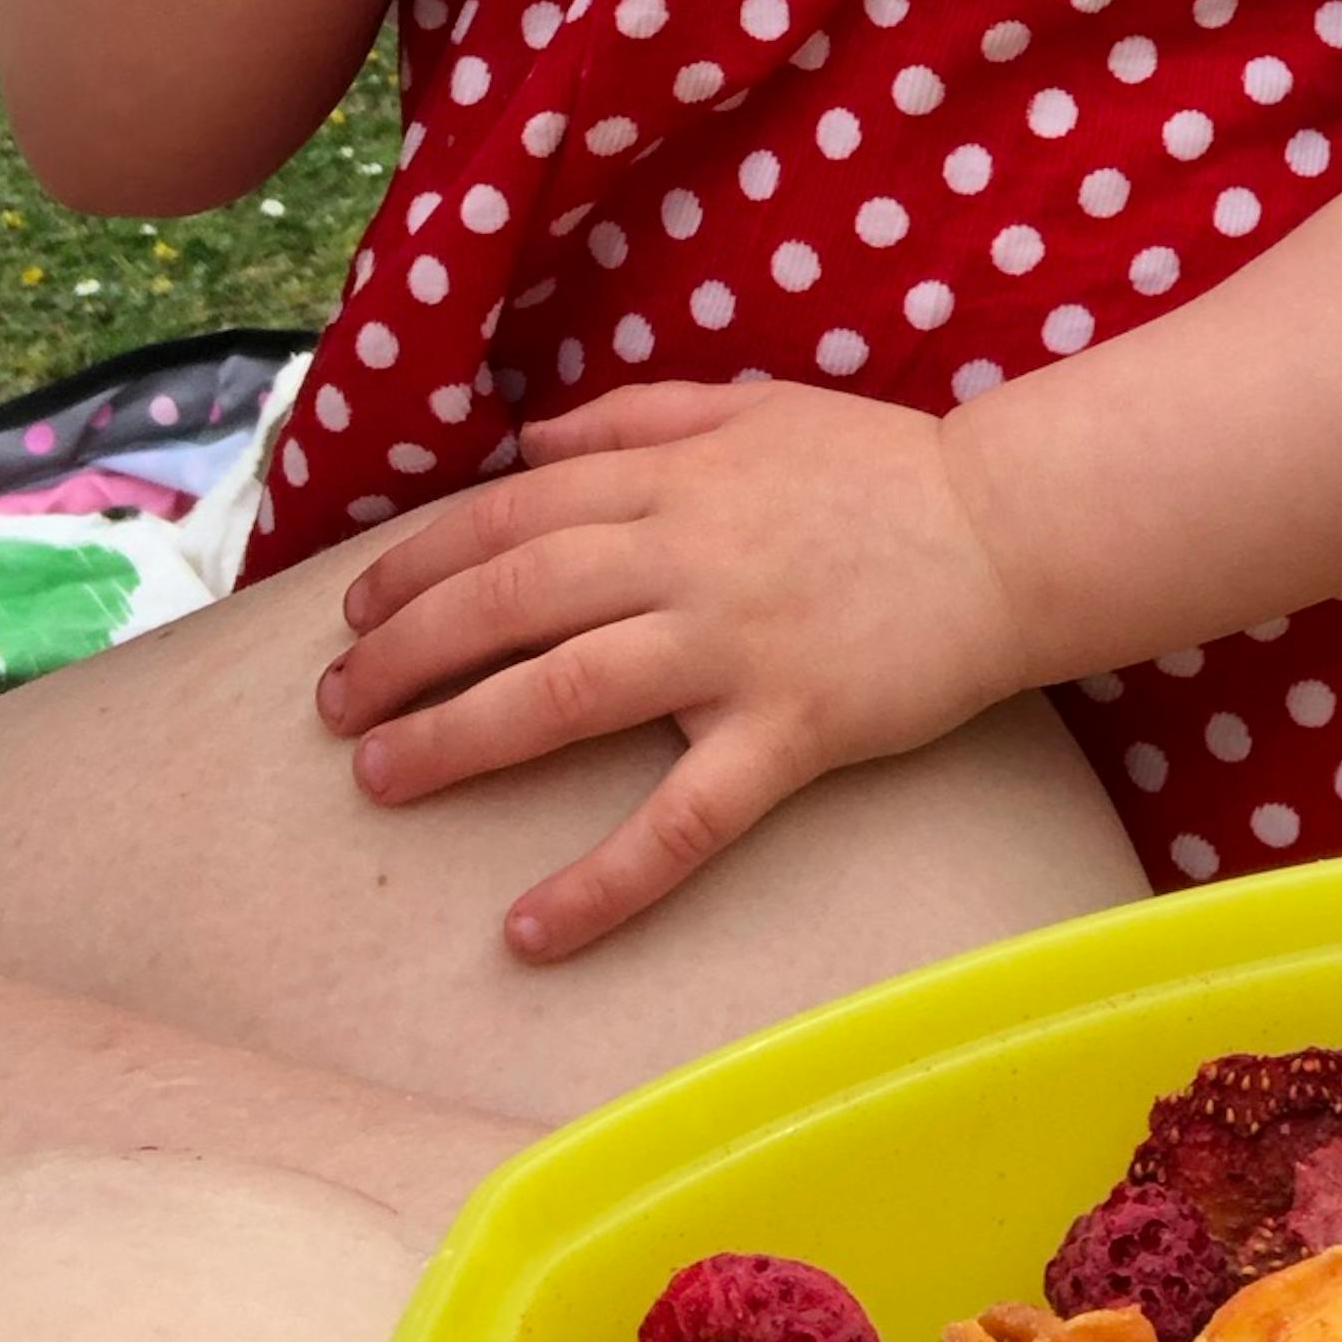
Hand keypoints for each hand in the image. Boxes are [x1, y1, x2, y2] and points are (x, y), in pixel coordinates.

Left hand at [314, 383, 1031, 959]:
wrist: (1009, 530)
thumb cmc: (881, 470)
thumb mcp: (751, 408)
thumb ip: (635, 420)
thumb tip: (527, 441)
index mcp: (670, 479)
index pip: (506, 517)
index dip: (413, 564)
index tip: (351, 611)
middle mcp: (685, 556)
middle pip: (507, 601)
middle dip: (400, 653)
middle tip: (331, 708)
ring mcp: (736, 647)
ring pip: (562, 693)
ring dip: (454, 737)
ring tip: (379, 777)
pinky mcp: (791, 731)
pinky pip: (682, 822)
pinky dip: (600, 882)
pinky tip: (528, 932)